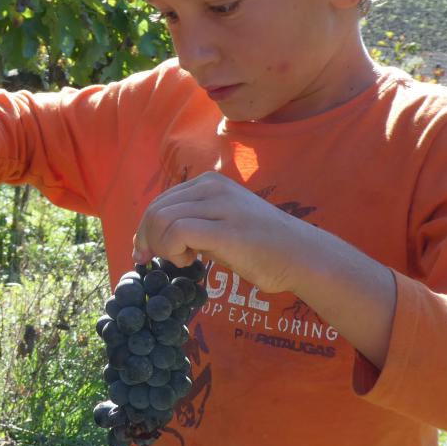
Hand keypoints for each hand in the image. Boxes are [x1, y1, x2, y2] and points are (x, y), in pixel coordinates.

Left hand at [131, 171, 309, 293]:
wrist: (302, 256)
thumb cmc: (262, 247)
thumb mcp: (220, 225)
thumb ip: (191, 224)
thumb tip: (151, 236)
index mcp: (208, 184)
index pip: (160, 201)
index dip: (145, 229)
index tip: (144, 253)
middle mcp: (211, 187)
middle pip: (156, 210)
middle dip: (146, 239)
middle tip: (152, 261)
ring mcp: (220, 205)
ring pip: (162, 219)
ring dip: (161, 246)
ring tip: (183, 260)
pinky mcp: (225, 228)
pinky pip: (178, 233)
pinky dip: (173, 251)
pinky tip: (190, 262)